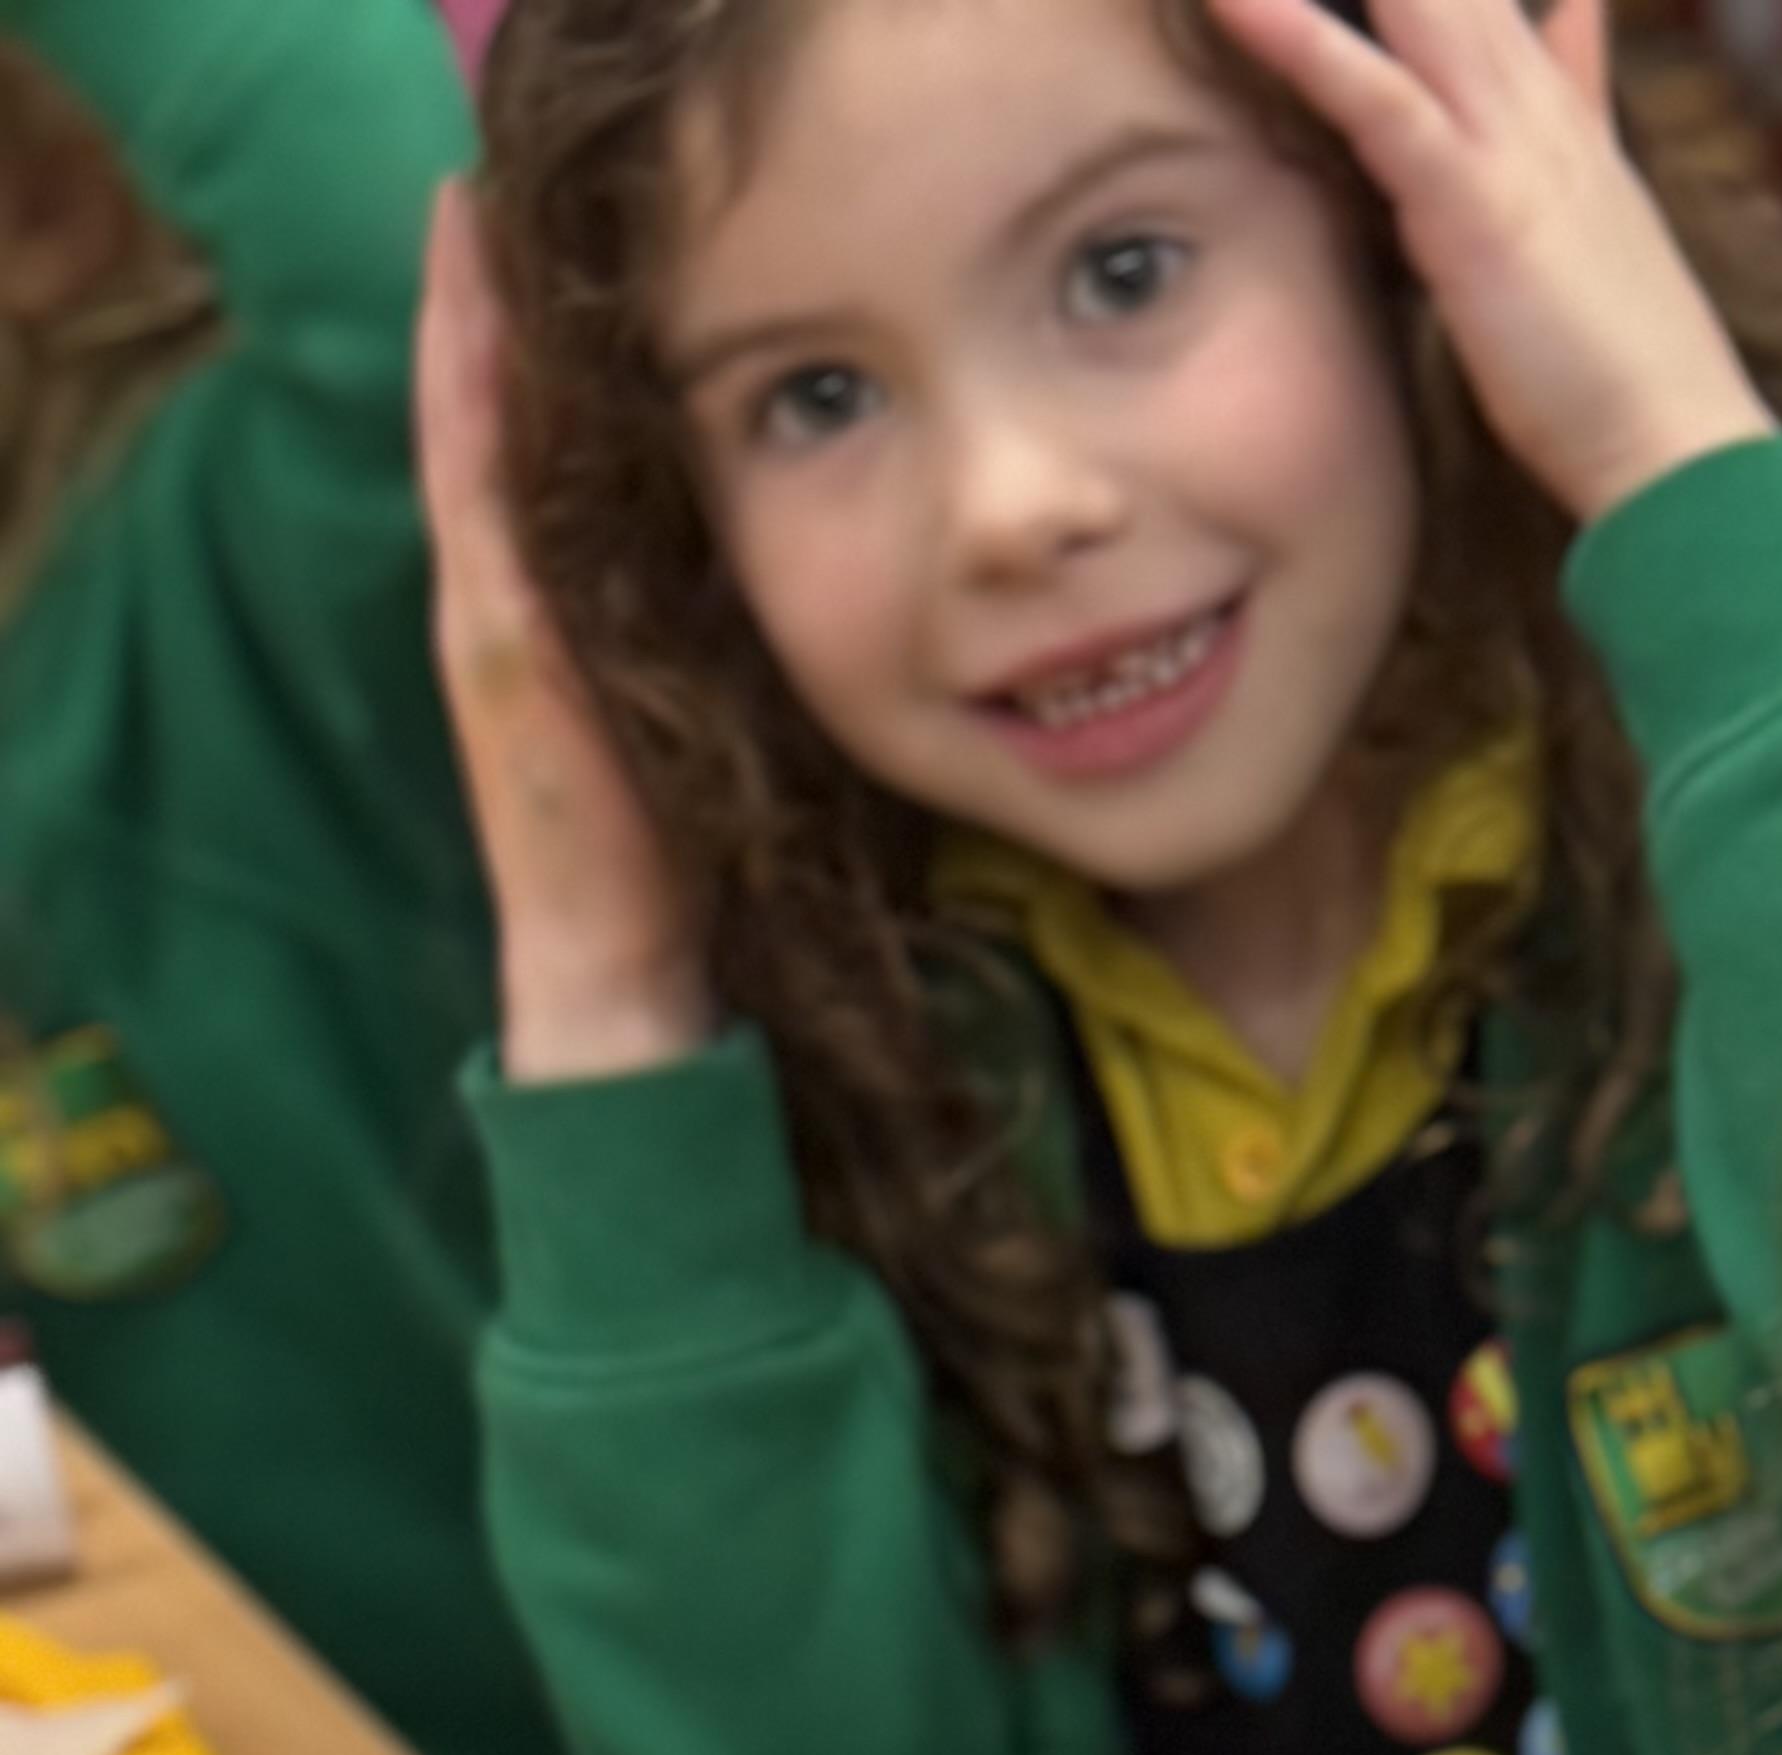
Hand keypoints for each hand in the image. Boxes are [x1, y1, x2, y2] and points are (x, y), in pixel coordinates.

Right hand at [415, 188, 717, 1080]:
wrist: (622, 971)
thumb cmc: (677, 856)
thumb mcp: (696, 708)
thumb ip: (697, 630)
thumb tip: (757, 551)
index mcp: (554, 614)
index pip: (522, 455)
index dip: (512, 352)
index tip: (521, 249)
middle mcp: (506, 603)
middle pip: (479, 423)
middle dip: (475, 308)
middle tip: (471, 189)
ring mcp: (491, 623)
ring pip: (463, 444)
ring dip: (458, 332)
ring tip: (458, 224)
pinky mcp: (501, 654)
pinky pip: (478, 513)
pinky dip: (467, 423)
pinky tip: (473, 343)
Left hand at [1202, 0, 1771, 528]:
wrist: (1681, 450)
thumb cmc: (1633, 366)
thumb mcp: (1600, 215)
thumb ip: (1579, 104)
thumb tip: (1576, 20)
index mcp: (1556, 113)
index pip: (1488, 0)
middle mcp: (1530, 106)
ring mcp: (1503, 146)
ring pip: (1410, 7)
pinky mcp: (1471, 202)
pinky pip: (1374, 96)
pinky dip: (1300, 40)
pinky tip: (1233, 0)